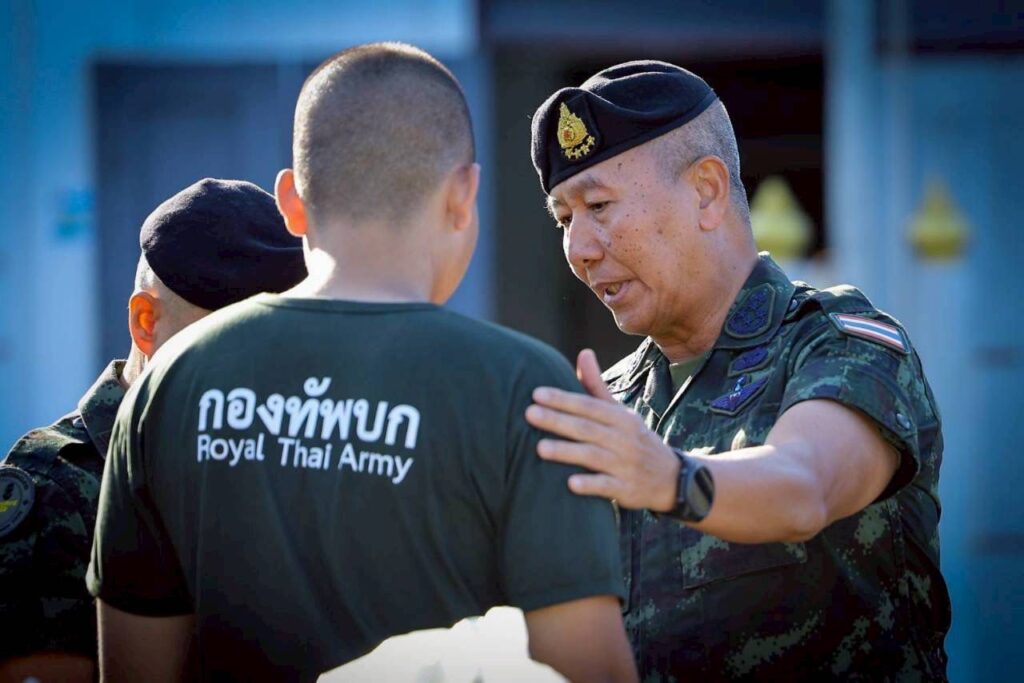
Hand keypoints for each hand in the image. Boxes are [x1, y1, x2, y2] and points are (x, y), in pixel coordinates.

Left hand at [525, 349, 680, 510]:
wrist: (671, 479)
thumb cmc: (634, 440)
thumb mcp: (620, 413)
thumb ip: (597, 386)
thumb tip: (583, 352)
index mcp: (620, 418)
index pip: (588, 405)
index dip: (563, 399)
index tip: (536, 393)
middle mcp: (624, 439)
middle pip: (587, 428)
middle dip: (557, 420)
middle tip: (529, 414)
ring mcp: (626, 465)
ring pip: (593, 456)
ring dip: (567, 452)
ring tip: (539, 448)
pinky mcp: (627, 490)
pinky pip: (607, 487)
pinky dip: (590, 484)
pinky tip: (570, 483)